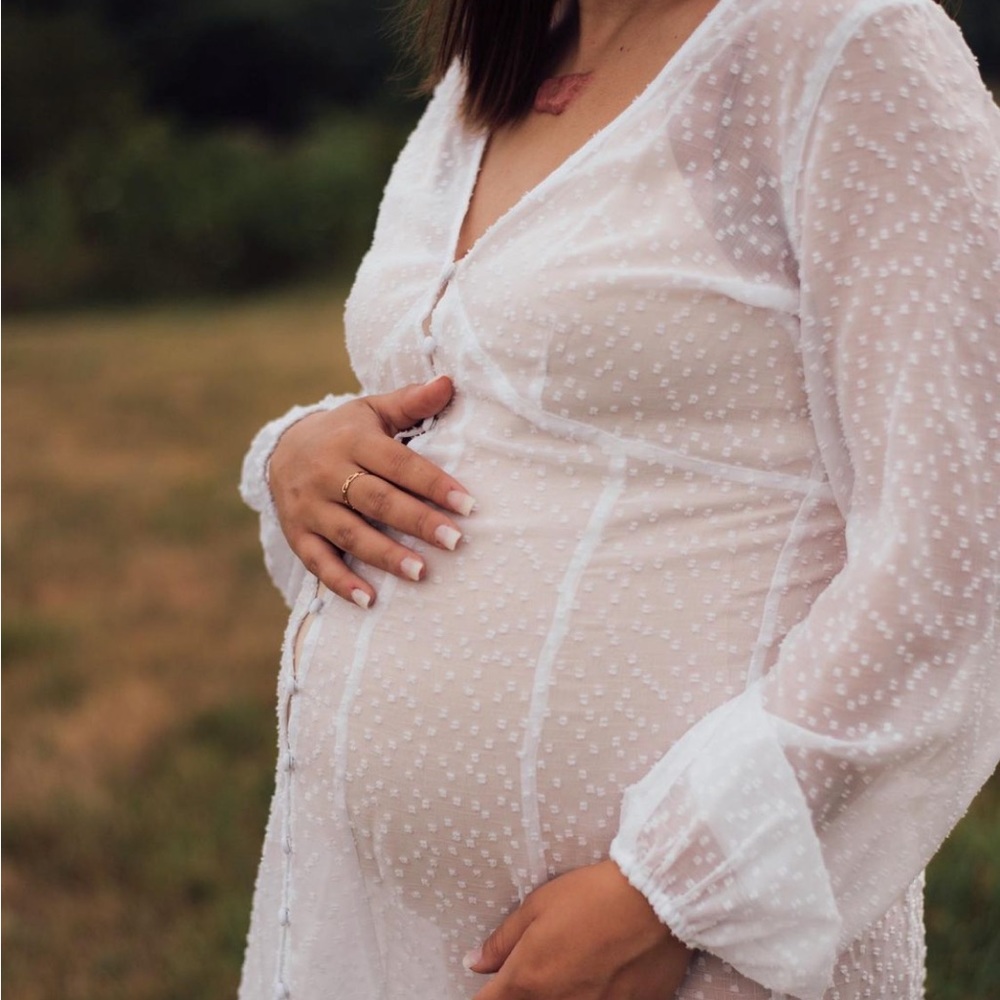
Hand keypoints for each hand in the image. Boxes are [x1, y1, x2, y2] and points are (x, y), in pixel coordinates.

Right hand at [268, 375, 475, 606]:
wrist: (280, 448)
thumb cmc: (344, 431)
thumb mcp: (372, 410)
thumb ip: (411, 402)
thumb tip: (450, 382)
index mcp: (353, 440)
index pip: (399, 464)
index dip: (433, 483)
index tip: (468, 504)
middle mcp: (328, 473)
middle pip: (377, 501)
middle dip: (417, 522)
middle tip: (455, 541)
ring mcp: (310, 507)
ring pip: (350, 534)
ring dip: (385, 555)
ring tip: (421, 573)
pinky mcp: (297, 534)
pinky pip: (318, 562)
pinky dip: (342, 583)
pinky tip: (370, 601)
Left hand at [465, 860, 690, 999]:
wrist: (655, 901)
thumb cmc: (591, 896)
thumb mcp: (537, 906)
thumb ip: (503, 941)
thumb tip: (475, 964)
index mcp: (528, 980)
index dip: (489, 992)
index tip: (496, 983)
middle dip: (524, 991)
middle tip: (548, 960)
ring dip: (560, 993)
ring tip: (578, 962)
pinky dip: (595, 995)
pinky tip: (604, 972)